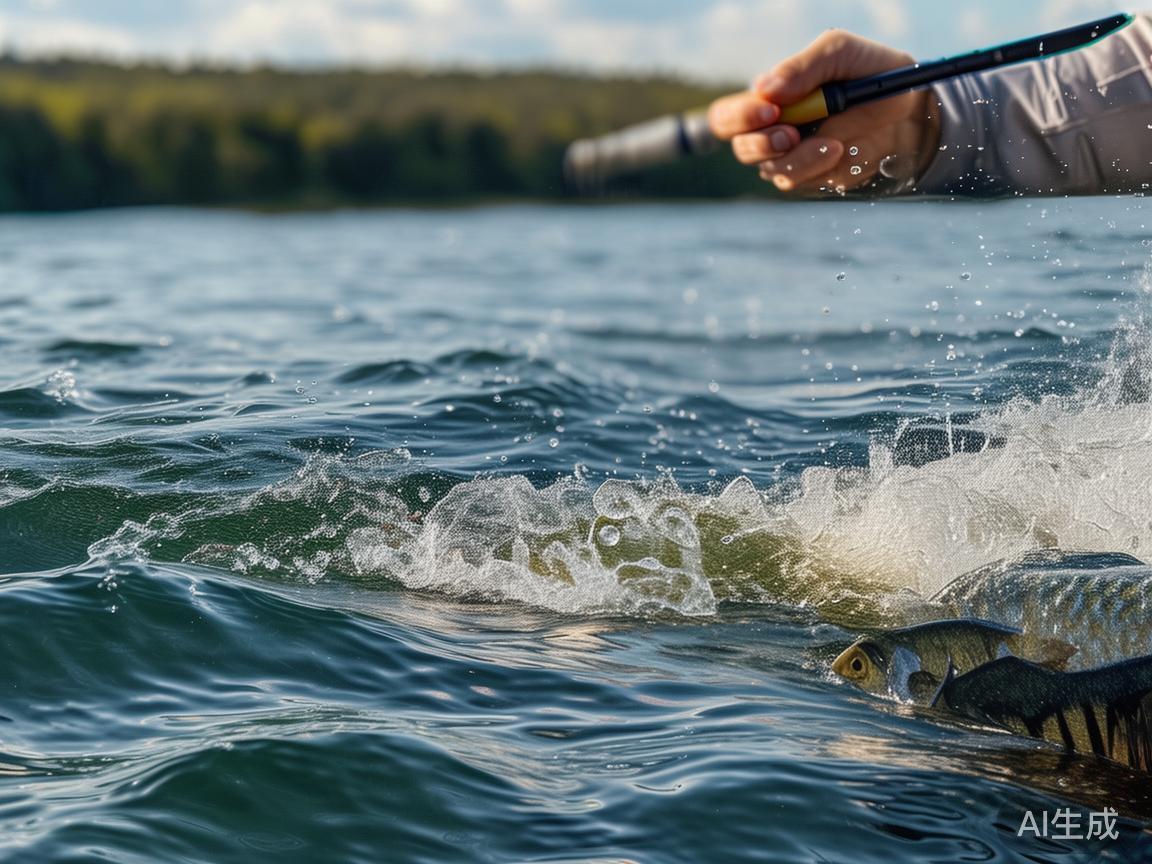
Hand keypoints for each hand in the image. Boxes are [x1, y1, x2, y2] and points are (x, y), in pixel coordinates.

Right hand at [708, 30, 940, 194]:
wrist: (912, 107)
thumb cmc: (871, 71)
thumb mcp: (840, 52)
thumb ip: (802, 67)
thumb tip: (764, 89)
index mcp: (769, 98)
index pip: (728, 115)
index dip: (739, 116)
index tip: (770, 111)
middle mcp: (772, 130)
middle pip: (741, 147)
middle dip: (760, 145)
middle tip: (789, 136)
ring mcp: (791, 157)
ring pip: (772, 170)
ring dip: (798, 159)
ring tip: (834, 142)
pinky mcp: (812, 177)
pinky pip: (801, 181)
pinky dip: (819, 167)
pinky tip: (841, 150)